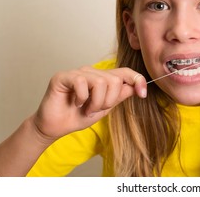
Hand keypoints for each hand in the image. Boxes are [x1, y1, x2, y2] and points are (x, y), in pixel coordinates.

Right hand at [32, 66, 146, 141]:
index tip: (143, 94)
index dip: (137, 80)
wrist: (56, 128)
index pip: (125, 72)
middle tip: (95, 109)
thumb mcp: (104, 108)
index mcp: (103, 78)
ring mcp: (77, 72)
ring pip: (100, 82)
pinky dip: (81, 98)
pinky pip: (82, 82)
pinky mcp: (63, 76)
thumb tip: (136, 87)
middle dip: (108, 100)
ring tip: (85, 108)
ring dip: (95, 102)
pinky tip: (75, 103)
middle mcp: (91, 72)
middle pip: (114, 80)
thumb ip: (119, 95)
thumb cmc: (78, 116)